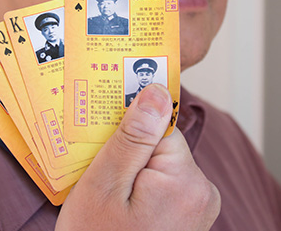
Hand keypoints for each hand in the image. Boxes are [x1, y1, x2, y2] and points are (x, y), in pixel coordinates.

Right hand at [55, 84, 219, 230]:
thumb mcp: (105, 184)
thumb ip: (134, 136)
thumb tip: (156, 90)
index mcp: (186, 180)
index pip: (159, 126)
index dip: (129, 133)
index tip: (107, 147)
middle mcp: (202, 192)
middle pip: (161, 144)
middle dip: (130, 154)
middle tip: (104, 180)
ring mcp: (199, 206)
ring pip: (160, 163)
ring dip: (134, 172)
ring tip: (112, 200)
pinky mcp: (190, 215)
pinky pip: (164, 183)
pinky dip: (142, 187)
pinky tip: (123, 207)